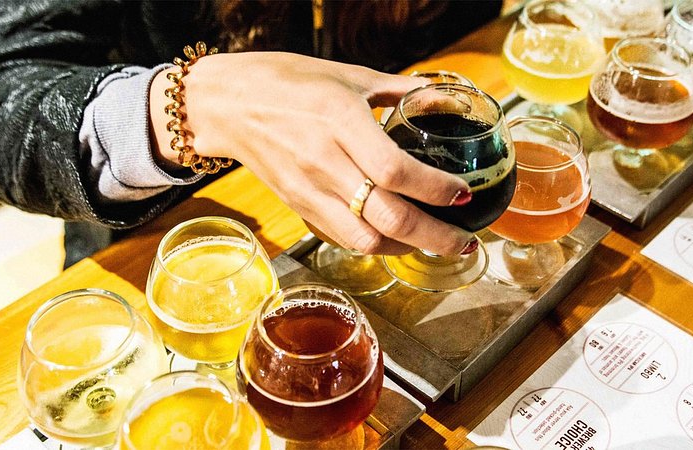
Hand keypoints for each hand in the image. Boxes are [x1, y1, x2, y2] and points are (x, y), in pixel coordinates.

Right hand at [150, 52, 474, 255]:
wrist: (228, 104)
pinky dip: (373, 246)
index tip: (464, 194)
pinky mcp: (297, 207)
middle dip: (435, 237)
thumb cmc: (287, 81)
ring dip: (406, 248)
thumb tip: (444, 98)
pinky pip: (341, 239)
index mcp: (340, 120)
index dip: (437, 190)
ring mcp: (307, 190)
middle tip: (464, 239)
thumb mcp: (349, 75)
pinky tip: (393, 239)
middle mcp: (324, 161)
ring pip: (365, 240)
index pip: (397, 171)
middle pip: (388, 218)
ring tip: (433, 242)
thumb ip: (401, 90)